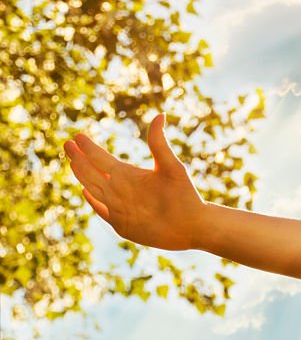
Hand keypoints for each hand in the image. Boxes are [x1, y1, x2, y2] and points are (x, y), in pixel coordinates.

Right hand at [64, 113, 206, 250]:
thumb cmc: (185, 195)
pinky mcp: (121, 224)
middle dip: (79, 158)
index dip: (89, 148)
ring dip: (82, 175)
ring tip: (71, 160)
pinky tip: (85, 191)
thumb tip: (160, 114)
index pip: (102, 159)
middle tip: (67, 144)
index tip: (78, 136)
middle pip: (93, 172)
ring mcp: (119, 207)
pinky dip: (93, 203)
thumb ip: (159, 144)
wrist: (194, 225)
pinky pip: (103, 211)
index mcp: (129, 175)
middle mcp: (121, 189)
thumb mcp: (172, 167)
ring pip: (93, 188)